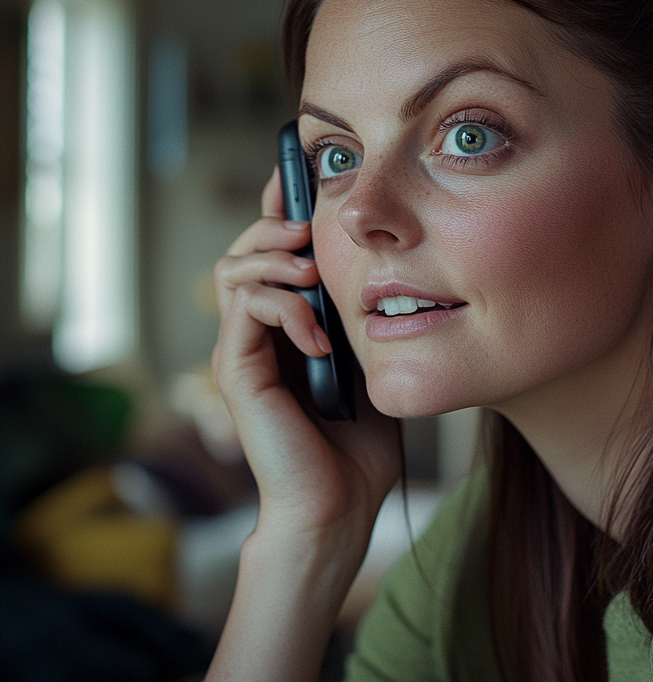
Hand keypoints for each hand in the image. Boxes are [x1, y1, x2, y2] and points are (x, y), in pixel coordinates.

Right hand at [211, 167, 400, 541]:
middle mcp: (261, 332)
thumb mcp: (373, 361)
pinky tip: (320, 338)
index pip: (276, 252)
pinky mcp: (237, 374)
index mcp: (291, 324)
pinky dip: (284, 310)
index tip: (304, 175)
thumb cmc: (362, 443)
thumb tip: (390, 264)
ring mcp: (245, 351)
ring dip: (271, 258)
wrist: (340, 506)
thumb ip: (365, 316)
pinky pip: (246, 313)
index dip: (284, 210)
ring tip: (309, 270)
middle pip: (246, 249)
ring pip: (233, 271)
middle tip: (307, 223)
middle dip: (274, 224)